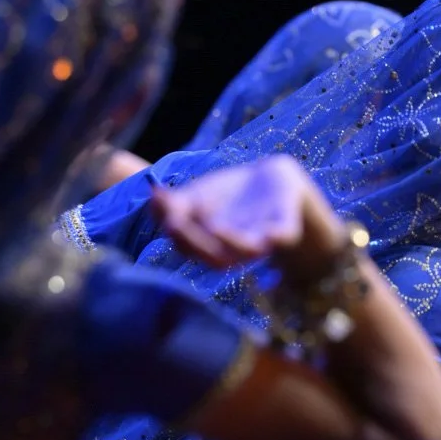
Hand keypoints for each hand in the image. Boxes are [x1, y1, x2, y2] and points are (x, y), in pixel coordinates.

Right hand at [151, 156, 346, 269]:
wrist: (272, 181)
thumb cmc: (228, 196)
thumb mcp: (196, 197)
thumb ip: (174, 204)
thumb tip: (154, 197)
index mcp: (212, 246)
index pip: (189, 249)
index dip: (176, 233)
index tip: (164, 204)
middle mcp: (236, 249)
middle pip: (216, 258)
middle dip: (196, 242)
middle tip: (178, 221)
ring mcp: (263, 238)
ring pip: (247, 251)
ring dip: (231, 243)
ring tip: (214, 227)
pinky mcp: (287, 225)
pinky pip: (285, 236)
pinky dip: (278, 238)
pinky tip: (269, 234)